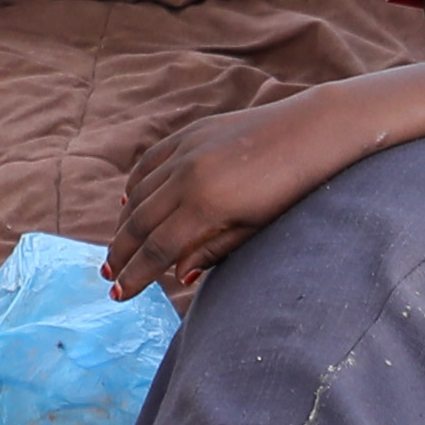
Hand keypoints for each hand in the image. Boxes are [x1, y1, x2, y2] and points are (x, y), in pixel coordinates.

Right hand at [108, 74, 423, 296]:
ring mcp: (186, 150)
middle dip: (121, 253)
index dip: (136, 274)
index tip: (119, 294)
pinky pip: (150, 162)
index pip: (158, 249)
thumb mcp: (257, 228)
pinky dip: (135, 185)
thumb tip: (177, 275)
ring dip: (124, 223)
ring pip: (140, 192)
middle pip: (140, 222)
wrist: (315, 130)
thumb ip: (215, 250)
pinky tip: (130, 201)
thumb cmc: (295, 188)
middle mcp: (187, 176)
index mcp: (206, 206)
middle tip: (108, 276)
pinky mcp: (192, 133)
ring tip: (117, 247)